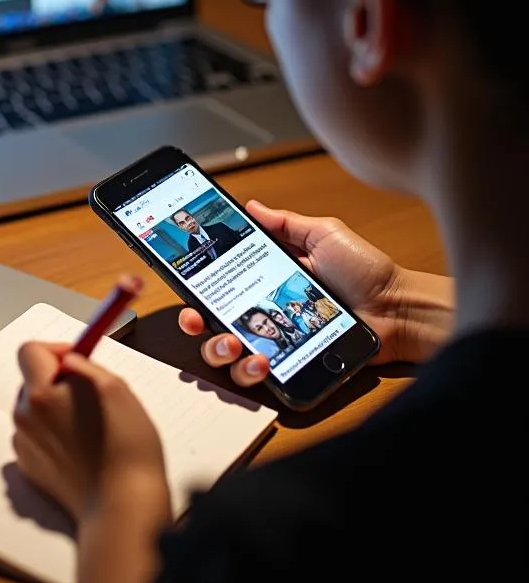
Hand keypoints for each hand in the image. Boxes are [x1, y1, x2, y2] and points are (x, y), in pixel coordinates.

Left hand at [12, 342, 170, 525]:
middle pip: (32, 380)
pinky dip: (53, 434)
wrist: (122, 506)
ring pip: (34, 409)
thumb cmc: (126, 449)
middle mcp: (25, 418)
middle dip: (57, 381)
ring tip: (89, 427)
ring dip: (55, 408)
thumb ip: (86, 365)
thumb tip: (70, 358)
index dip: (56, 349)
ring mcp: (25, 445)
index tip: (77, 360)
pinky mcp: (31, 468)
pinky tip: (80, 448)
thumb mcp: (116, 388)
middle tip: (90, 396)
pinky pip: (36, 436)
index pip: (30, 350)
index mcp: (41, 394)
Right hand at [179, 200, 453, 386]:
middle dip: (194, 323)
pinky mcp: (291, 366)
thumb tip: (251, 205)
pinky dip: (250, 371)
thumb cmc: (366, 271)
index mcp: (264, 282)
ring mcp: (275, 343)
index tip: (182, 283)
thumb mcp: (323, 235)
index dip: (194, 286)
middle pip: (210, 325)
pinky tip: (259, 360)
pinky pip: (259, 377)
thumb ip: (285, 223)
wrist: (398, 306)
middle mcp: (264, 314)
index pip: (218, 286)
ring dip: (218, 350)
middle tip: (198, 319)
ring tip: (232, 343)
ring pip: (226, 357)